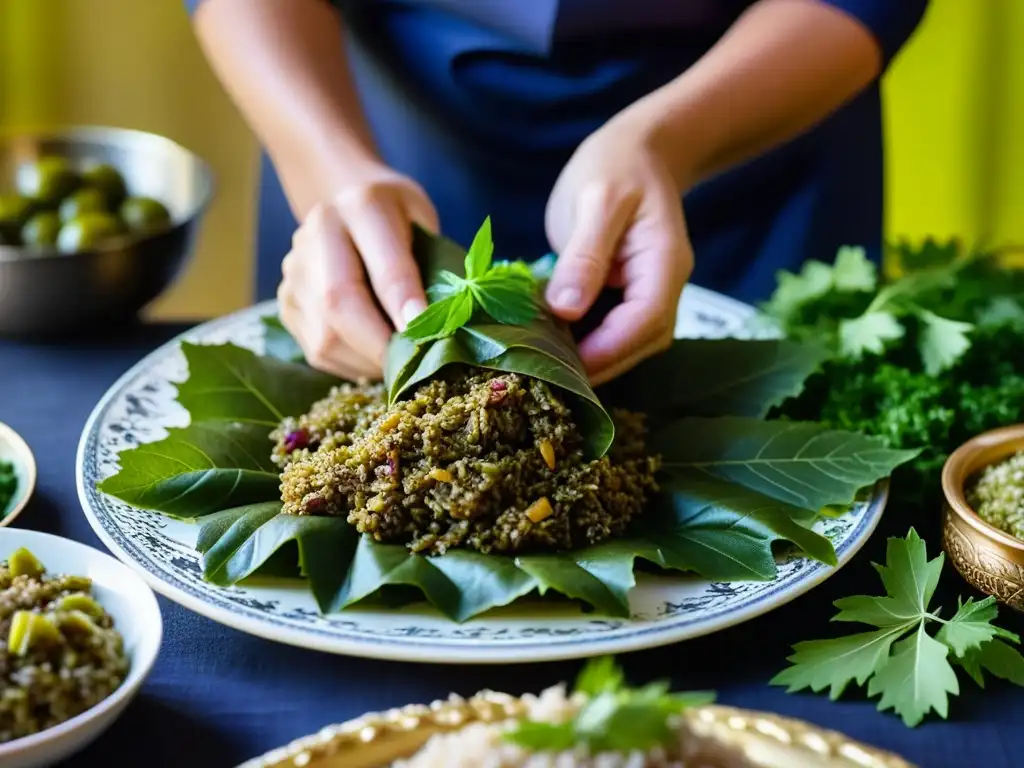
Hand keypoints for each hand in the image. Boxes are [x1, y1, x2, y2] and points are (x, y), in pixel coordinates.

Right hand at [278, 166, 437, 378]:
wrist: (343, 201)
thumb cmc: (399, 218)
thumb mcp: (426, 226)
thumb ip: (433, 264)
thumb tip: (441, 323)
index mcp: (362, 207)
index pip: (384, 264)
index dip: (405, 305)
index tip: (427, 336)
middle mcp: (318, 235)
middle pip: (339, 303)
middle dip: (381, 346)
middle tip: (415, 368)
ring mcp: (295, 272)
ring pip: (325, 338)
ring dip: (368, 363)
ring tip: (400, 365)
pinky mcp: (286, 305)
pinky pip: (318, 352)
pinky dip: (353, 365)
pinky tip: (375, 358)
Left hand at [544, 116, 693, 385]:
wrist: (637, 151)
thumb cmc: (617, 165)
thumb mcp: (597, 200)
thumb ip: (585, 255)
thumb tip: (566, 309)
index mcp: (664, 263)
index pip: (644, 321)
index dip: (606, 350)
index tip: (563, 366)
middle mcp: (664, 286)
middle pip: (639, 342)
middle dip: (597, 363)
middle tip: (543, 373)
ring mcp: (649, 293)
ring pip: (628, 343)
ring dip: (591, 357)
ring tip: (543, 361)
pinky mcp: (628, 295)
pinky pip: (613, 329)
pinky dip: (586, 341)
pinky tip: (551, 341)